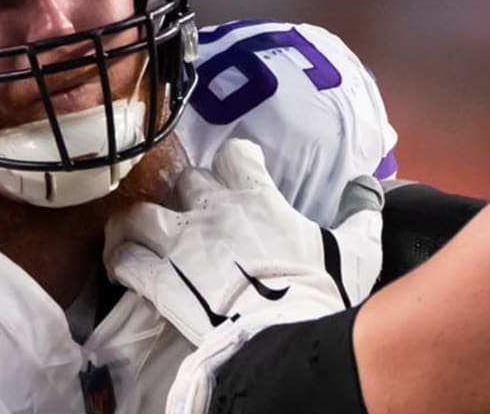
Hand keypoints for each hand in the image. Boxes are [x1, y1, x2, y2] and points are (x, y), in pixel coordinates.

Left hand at [104, 139, 382, 411]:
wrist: (285, 337)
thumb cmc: (320, 294)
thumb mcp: (354, 251)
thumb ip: (361, 215)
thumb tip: (369, 188)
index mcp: (257, 198)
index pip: (234, 154)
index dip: (233, 163)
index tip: (237, 176)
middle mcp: (212, 211)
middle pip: (183, 179)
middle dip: (184, 194)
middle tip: (190, 215)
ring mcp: (181, 244)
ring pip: (138, 212)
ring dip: (137, 223)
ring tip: (139, 235)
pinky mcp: (159, 280)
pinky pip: (123, 257)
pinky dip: (120, 260)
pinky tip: (124, 268)